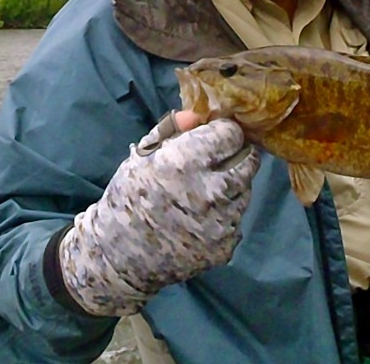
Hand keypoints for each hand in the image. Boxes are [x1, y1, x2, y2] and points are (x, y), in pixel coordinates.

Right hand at [60, 114, 259, 316]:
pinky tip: (202, 219)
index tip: (214, 138)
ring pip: (246, 190)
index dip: (223, 132)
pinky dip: (225, 216)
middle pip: (250, 160)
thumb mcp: (143, 156)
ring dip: (232, 186)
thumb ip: (172, 130)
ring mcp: (221, 222)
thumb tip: (197, 114)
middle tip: (218, 162)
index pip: (231, 133)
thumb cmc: (129, 197)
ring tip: (204, 193)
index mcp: (185, 162)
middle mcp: (209, 191)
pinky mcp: (226, 246)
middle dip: (236, 156)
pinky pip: (237, 220)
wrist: (119, 256)